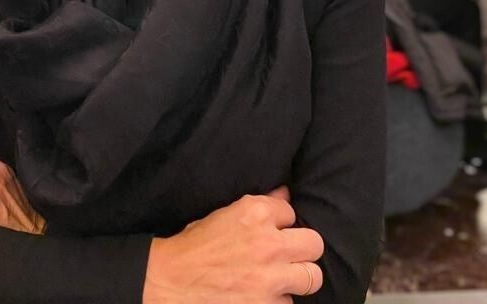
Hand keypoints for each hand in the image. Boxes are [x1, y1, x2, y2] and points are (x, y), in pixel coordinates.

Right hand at [143, 188, 323, 303]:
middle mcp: (268, 243)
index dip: (282, 222)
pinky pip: (289, 303)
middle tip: (290, 255)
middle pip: (314, 244)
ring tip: (280, 278)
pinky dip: (278, 301)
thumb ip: (260, 204)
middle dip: (303, 249)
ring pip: (311, 278)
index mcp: (255, 212)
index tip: (272, 229)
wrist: (172, 279)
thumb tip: (285, 194)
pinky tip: (263, 296)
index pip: (292, 211)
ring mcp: (270, 279)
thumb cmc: (196, 245)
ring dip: (296, 279)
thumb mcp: (226, 214)